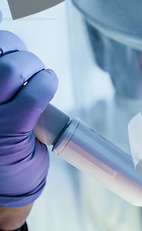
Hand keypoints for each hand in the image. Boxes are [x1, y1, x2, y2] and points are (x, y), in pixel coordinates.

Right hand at [0, 10, 58, 207]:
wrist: (2, 188)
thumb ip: (0, 89)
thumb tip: (13, 56)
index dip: (4, 43)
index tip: (11, 48)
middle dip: (21, 54)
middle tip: (30, 66)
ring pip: (11, 68)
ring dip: (33, 66)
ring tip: (39, 76)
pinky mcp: (6, 129)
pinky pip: (33, 95)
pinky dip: (46, 83)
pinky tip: (48, 82)